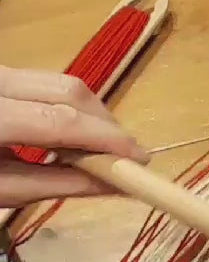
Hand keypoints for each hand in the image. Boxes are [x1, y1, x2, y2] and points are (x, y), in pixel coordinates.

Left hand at [0, 65, 147, 207]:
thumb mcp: (0, 190)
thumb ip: (59, 185)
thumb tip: (115, 184)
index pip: (61, 122)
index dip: (107, 139)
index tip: (141, 159)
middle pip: (69, 90)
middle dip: (106, 123)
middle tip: (125, 157)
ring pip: (60, 81)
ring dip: (91, 115)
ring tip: (100, 149)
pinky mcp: (0, 72)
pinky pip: (44, 82)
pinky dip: (68, 108)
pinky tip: (71, 136)